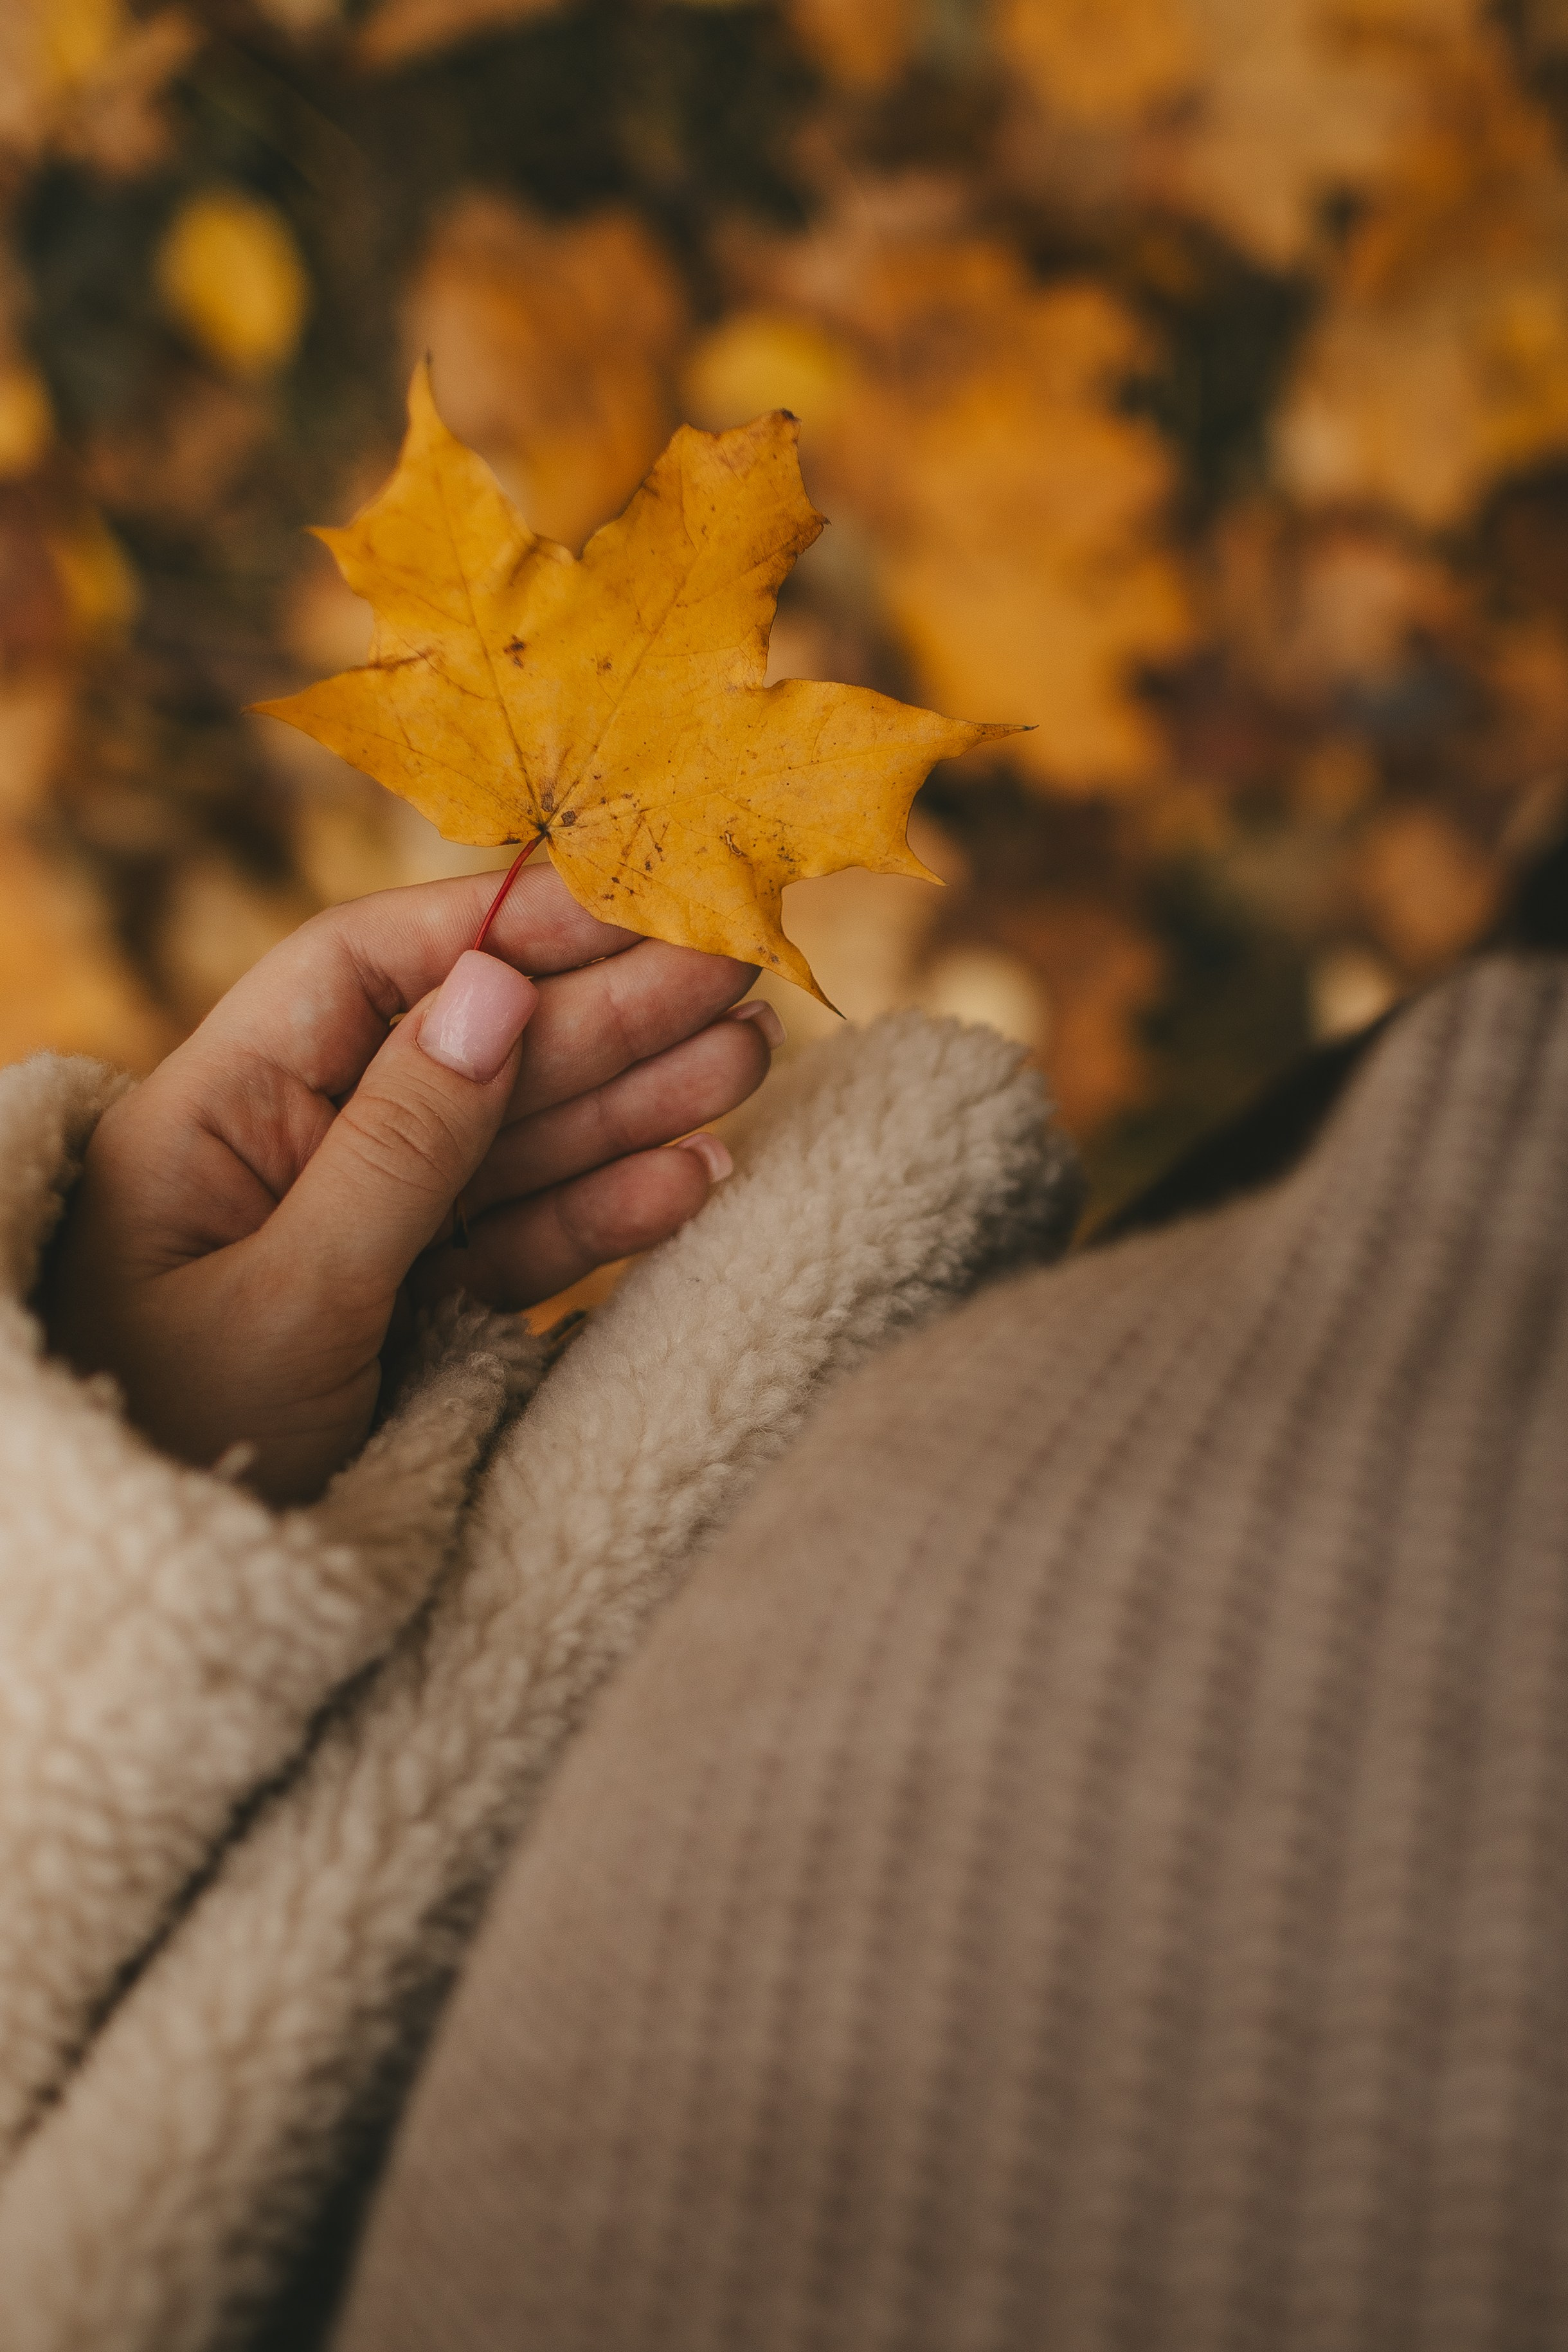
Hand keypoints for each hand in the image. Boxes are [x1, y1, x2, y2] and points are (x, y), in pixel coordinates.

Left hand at [44, 865, 780, 1503]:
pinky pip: (518, 1242)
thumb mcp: (285, 1295)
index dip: (498, 925)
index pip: (364, 971)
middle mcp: (291, 1155)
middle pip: (463, 1052)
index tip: (625, 903)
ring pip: (512, 1147)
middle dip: (601, 1014)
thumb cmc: (172, 1445)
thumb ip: (399, 1146)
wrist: (156, 1626)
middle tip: (733, 972)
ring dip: (630, 1102)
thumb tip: (493, 990)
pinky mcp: (409, 1310)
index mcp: (215, 1117)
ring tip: (748, 1058)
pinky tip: (695, 1175)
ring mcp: (359, 1233)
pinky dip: (605, 1214)